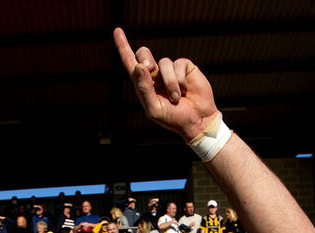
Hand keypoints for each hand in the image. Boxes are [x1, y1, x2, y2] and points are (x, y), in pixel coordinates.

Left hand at [114, 27, 217, 142]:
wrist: (197, 120)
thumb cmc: (173, 118)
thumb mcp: (154, 109)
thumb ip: (144, 89)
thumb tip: (139, 66)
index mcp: (144, 84)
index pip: (130, 62)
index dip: (123, 46)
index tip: (117, 31)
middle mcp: (155, 74)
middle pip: (143, 54)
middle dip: (145, 59)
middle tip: (150, 69)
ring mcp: (170, 70)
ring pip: (163, 62)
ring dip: (169, 82)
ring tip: (176, 97)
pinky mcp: (184, 67)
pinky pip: (177, 64)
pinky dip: (179, 79)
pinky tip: (185, 90)